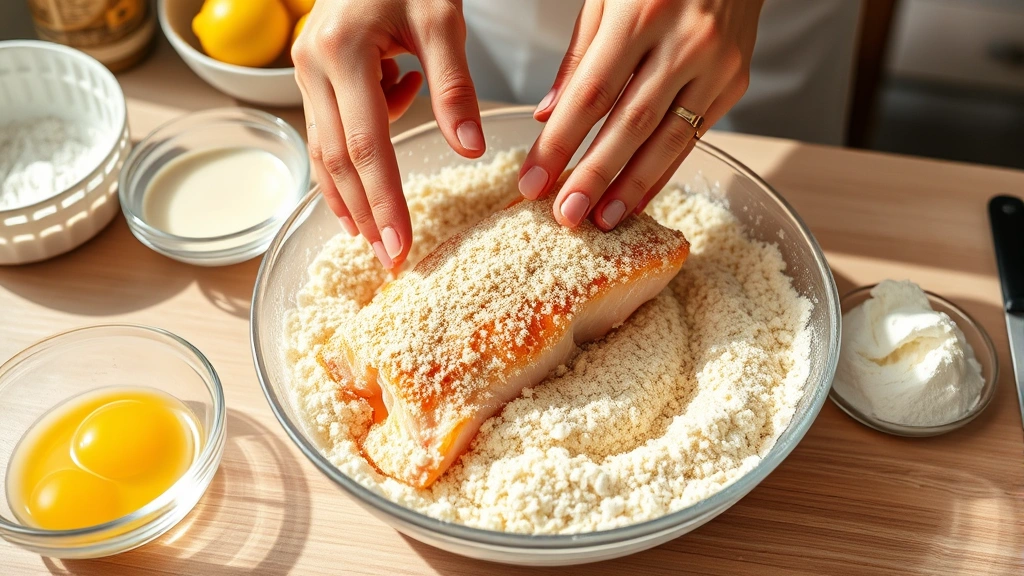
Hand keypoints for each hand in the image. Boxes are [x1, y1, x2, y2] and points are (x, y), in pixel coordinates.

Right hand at [292, 0, 483, 268]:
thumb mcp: (442, 19)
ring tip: (371, 232)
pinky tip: (388, 133)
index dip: (383, 202)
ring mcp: (307, 67)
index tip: (398, 248)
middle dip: (363, 213)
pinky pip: (331, 123)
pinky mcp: (314, 70)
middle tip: (387, 258)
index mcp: (343, 52)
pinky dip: (356, 147)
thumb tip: (469, 147)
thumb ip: (455, 85)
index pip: (365, 146)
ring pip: (325, 147)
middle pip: (336, 158)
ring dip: (350, 192)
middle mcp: (313, 64)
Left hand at [518, 0, 761, 228]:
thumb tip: (548, 114)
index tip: (531, 182)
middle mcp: (684, 41)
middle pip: (629, 124)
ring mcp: (717, 64)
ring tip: (599, 219)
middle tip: (563, 216)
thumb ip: (579, 55)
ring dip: (630, 186)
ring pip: (666, 139)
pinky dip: (663, 172)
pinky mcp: (735, 81)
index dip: (559, 144)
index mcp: (641, 11)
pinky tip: (637, 198)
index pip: (591, 93)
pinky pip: (693, 136)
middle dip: (592, 176)